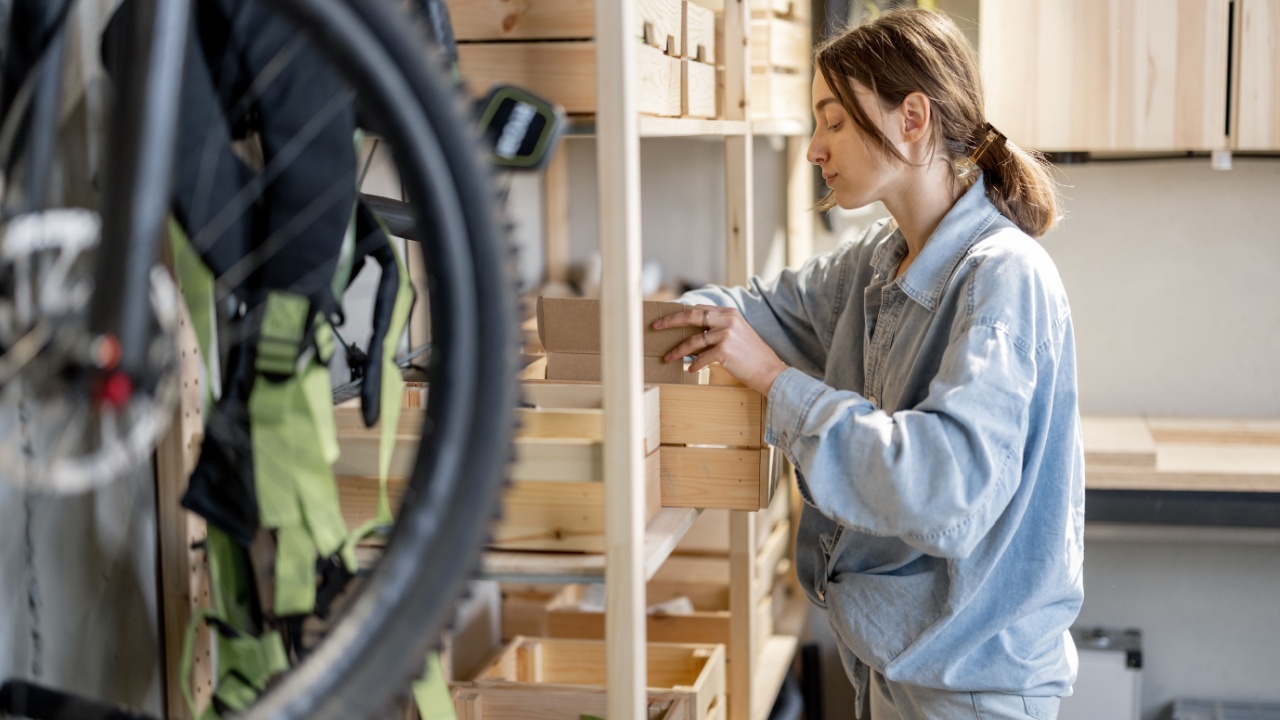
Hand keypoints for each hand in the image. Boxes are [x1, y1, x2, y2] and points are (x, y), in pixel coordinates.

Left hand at [653, 305, 787, 394]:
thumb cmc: (750, 356)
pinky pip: (701, 358)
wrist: (769, 370)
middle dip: (670, 321)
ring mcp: (726, 333)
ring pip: (693, 340)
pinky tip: (690, 370)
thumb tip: (691, 337)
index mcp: (729, 313)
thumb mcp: (736, 335)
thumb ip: (716, 330)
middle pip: (692, 315)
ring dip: (678, 350)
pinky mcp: (725, 350)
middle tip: (655, 326)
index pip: (699, 308)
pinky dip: (694, 365)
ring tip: (667, 357)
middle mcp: (727, 319)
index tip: (666, 318)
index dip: (681, 313)